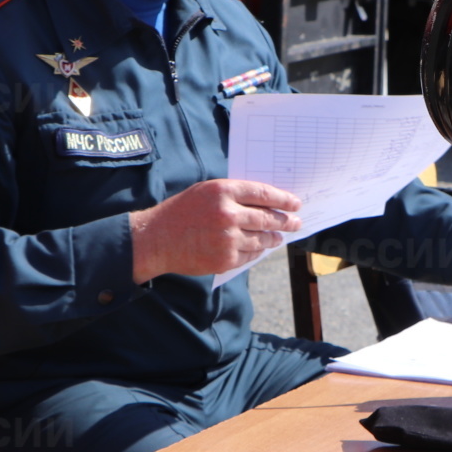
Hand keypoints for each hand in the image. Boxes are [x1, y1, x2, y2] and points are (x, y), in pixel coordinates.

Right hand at [130, 179, 301, 281]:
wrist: (157, 239)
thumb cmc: (181, 212)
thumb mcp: (206, 192)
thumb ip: (233, 195)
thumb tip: (265, 203)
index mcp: (223, 191)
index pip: (263, 193)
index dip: (283, 199)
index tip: (295, 204)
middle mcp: (228, 214)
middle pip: (267, 218)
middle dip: (285, 221)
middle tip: (295, 223)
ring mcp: (227, 239)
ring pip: (261, 239)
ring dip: (272, 238)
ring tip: (278, 237)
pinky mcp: (225, 259)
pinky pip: (250, 255)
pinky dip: (256, 252)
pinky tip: (258, 249)